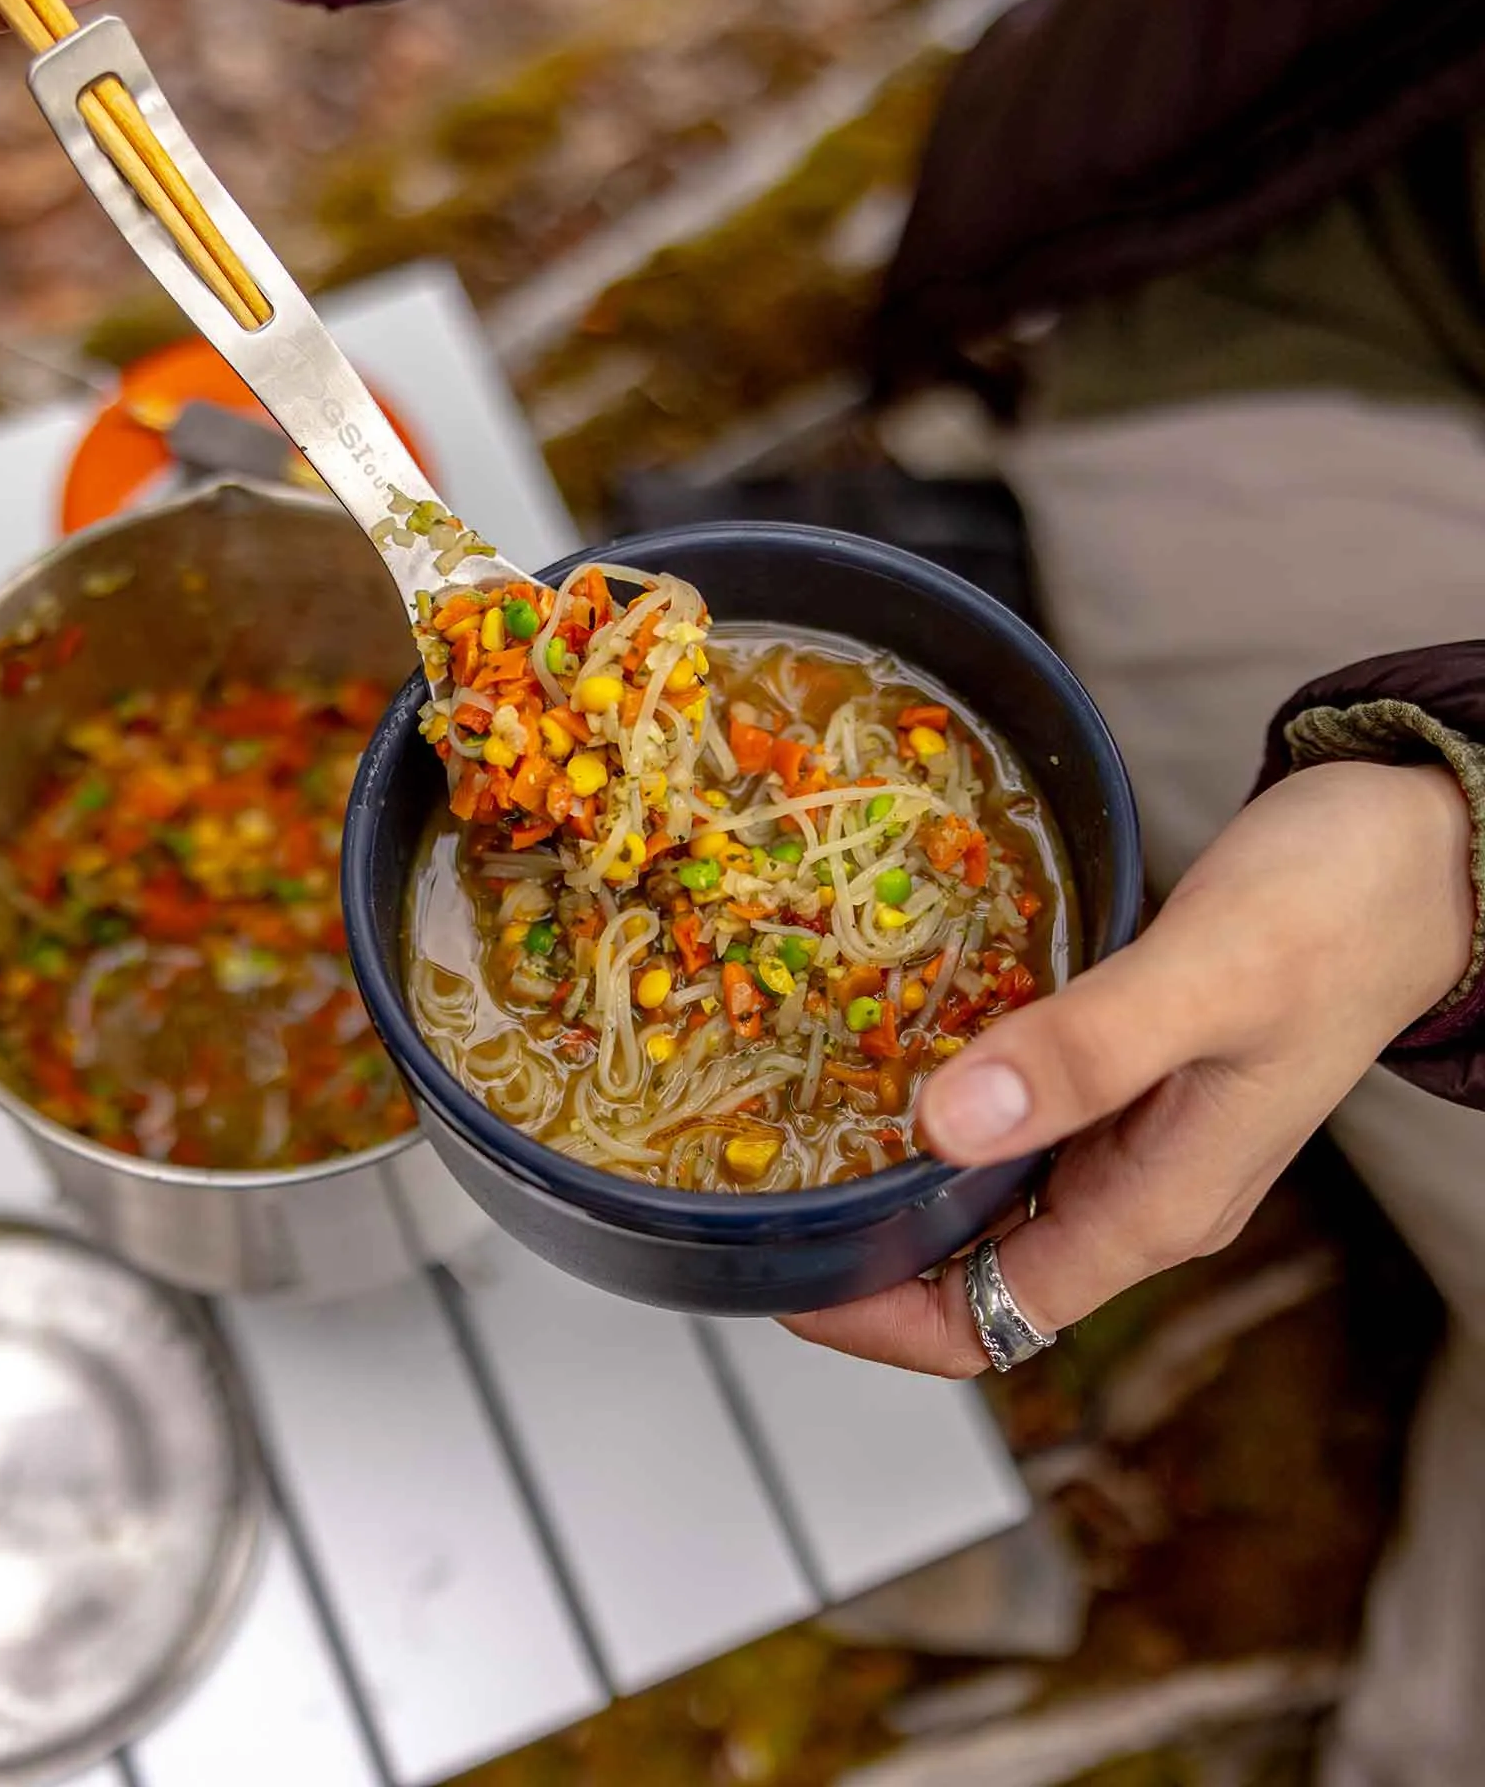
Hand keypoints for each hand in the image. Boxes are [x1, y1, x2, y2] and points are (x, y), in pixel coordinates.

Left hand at [785, 759, 1477, 1375]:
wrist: (1420, 848)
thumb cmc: (1339, 910)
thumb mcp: (1209, 976)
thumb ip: (1087, 1052)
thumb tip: (947, 1127)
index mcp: (1157, 1207)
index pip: (987, 1323)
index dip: (874, 1316)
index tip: (781, 1265)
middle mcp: (1136, 1188)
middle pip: (965, 1269)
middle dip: (857, 1243)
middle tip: (754, 1173)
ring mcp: (1128, 1134)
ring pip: (979, 1192)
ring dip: (888, 1171)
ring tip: (787, 1114)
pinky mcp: (1119, 1072)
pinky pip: (1007, 1115)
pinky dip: (938, 1100)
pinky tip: (881, 1045)